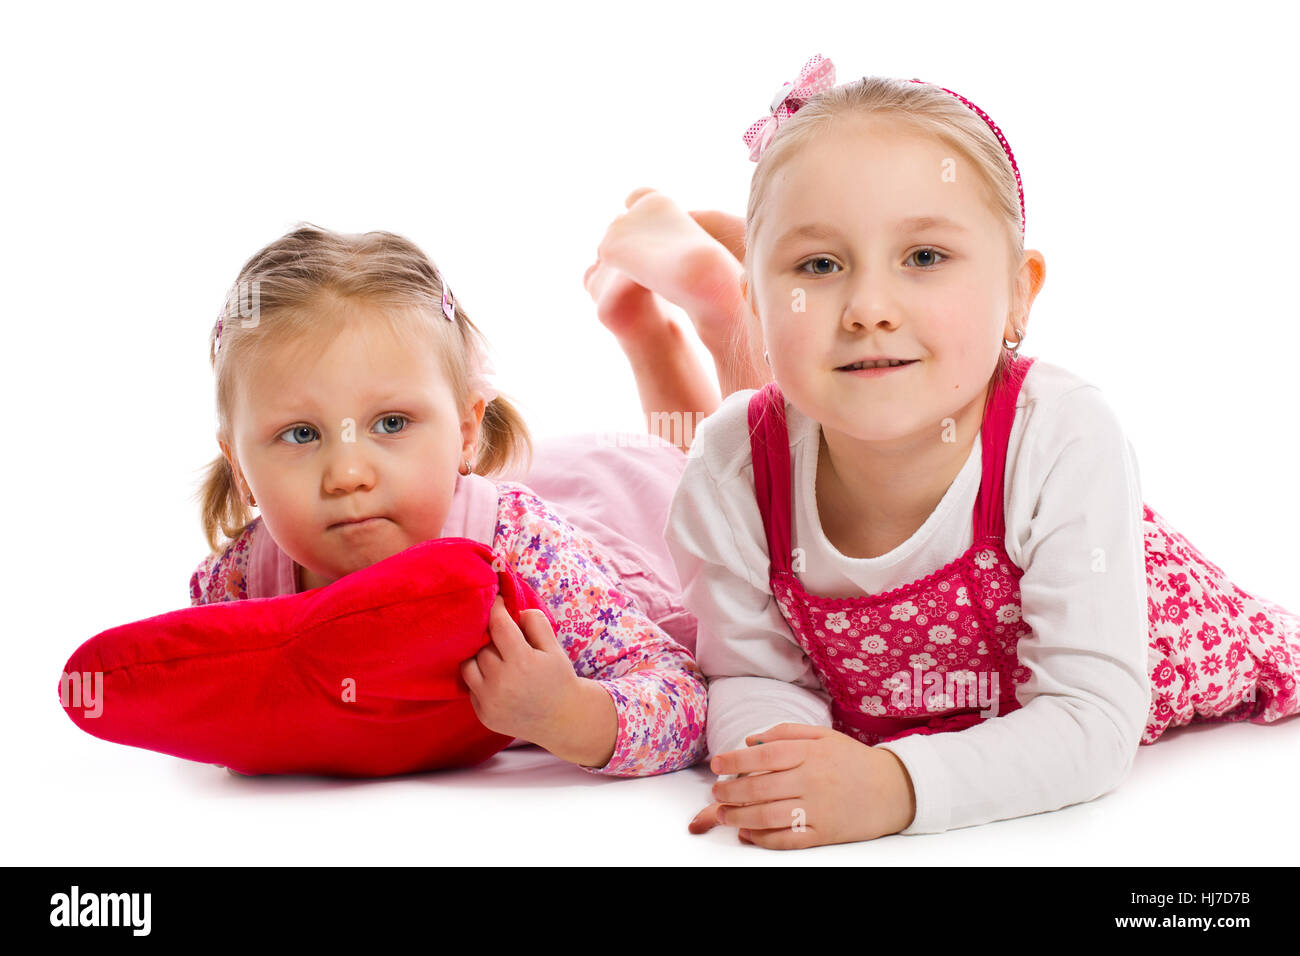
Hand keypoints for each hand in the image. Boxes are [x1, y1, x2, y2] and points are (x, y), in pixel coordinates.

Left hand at [460, 595, 583, 746]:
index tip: (497, 602)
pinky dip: (480, 680)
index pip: (498, 625)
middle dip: (492, 640)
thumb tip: (513, 610)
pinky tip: (498, 680)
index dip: (496, 609)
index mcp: (522, 662)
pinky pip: (470, 687)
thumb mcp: (554, 648)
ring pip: (469, 666)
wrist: (563, 720)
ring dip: (480, 659)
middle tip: (506, 641)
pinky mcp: (483, 715)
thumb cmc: (559, 679)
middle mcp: (502, 682)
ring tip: (497, 660)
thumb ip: (535, 623)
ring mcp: (490, 701)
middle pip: (483, 646)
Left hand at [688, 723, 916, 848]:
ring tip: (723, 813)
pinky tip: (747, 832)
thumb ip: (785, 732)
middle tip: (716, 792)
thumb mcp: (823, 735)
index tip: (716, 764)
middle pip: (759, 788)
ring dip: (738, 816)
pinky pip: (787, 839)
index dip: (734, 760)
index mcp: (810, 753)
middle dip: (730, 792)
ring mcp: (818, 810)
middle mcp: (812, 781)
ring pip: (767, 816)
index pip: (762, 756)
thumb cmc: (853, 760)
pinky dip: (762, 838)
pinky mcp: (824, 834)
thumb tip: (750, 740)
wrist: (895, 789)